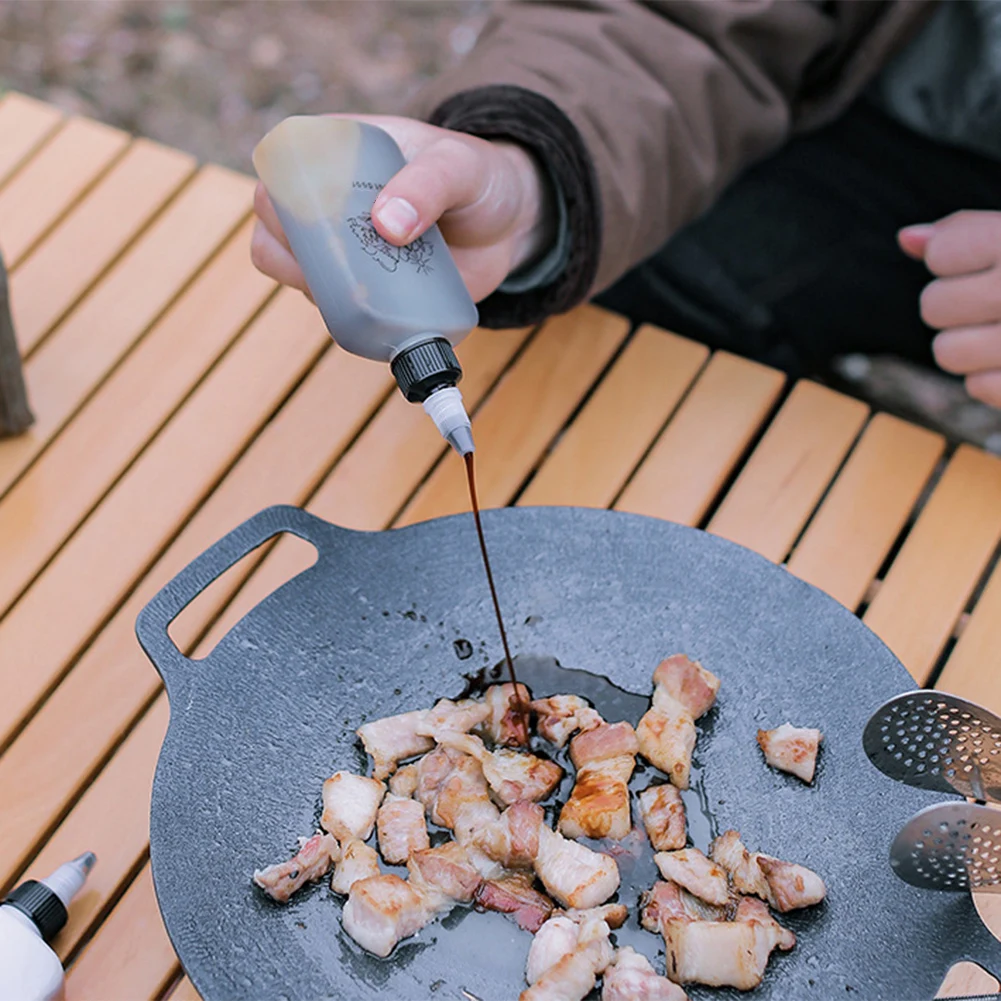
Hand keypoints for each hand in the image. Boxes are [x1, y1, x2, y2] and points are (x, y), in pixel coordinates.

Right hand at [251, 114, 553, 303]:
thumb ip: (429, 184)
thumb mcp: (461, 168)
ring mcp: (341, 245)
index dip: (280, 197)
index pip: (281, 166)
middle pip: (274, 227)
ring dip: (313, 286)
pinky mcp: (360, 285)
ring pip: (292, 270)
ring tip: (365, 287)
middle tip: (348, 264)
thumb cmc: (479, 179)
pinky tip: (375, 310)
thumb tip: (385, 224)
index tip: (316, 222)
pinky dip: (341, 313)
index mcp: (337, 149)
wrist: (509, 226)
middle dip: (293, 253)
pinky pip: (330, 304)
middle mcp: (328, 198)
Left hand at [900, 210, 1000, 406]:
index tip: (986, 260)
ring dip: (969, 344)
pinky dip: (993, 375)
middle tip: (996, 301)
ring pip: (946, 352)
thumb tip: (906, 239)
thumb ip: (969, 232)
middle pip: (932, 306)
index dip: (954, 258)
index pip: (939, 251)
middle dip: (956, 304)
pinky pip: (976, 387)